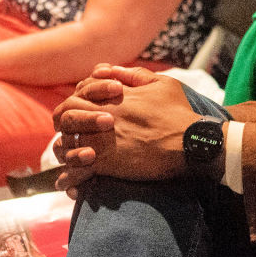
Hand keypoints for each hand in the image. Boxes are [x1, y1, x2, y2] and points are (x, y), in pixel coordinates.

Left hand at [52, 65, 201, 191]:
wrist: (191, 143)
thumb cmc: (180, 113)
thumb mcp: (161, 84)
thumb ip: (135, 75)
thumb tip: (112, 70)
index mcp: (113, 97)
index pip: (80, 93)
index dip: (77, 101)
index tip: (81, 111)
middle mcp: (102, 116)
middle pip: (66, 116)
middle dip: (64, 124)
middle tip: (68, 135)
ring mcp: (101, 140)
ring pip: (67, 143)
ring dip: (65, 151)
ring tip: (66, 160)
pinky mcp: (106, 163)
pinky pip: (78, 170)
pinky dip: (70, 178)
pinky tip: (68, 186)